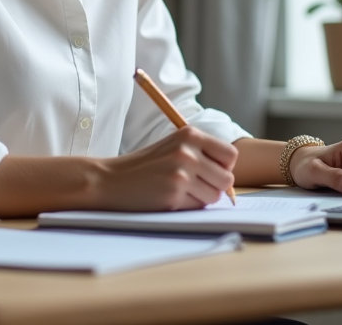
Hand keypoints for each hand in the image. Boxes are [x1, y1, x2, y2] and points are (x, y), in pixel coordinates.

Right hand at [97, 127, 237, 210]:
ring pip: (214, 196)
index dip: (223, 167)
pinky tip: (168, 197)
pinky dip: (187, 207)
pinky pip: (197, 207)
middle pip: (227, 179)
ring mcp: (181, 173)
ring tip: (179, 190)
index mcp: (190, 135)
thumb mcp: (173, 147)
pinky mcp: (174, 194)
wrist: (110, 180)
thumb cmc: (144, 166)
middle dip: (215, 187)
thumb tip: (230, 179)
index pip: (230, 155)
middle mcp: (188, 151)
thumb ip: (201, 155)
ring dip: (200, 199)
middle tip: (194, 185)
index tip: (209, 172)